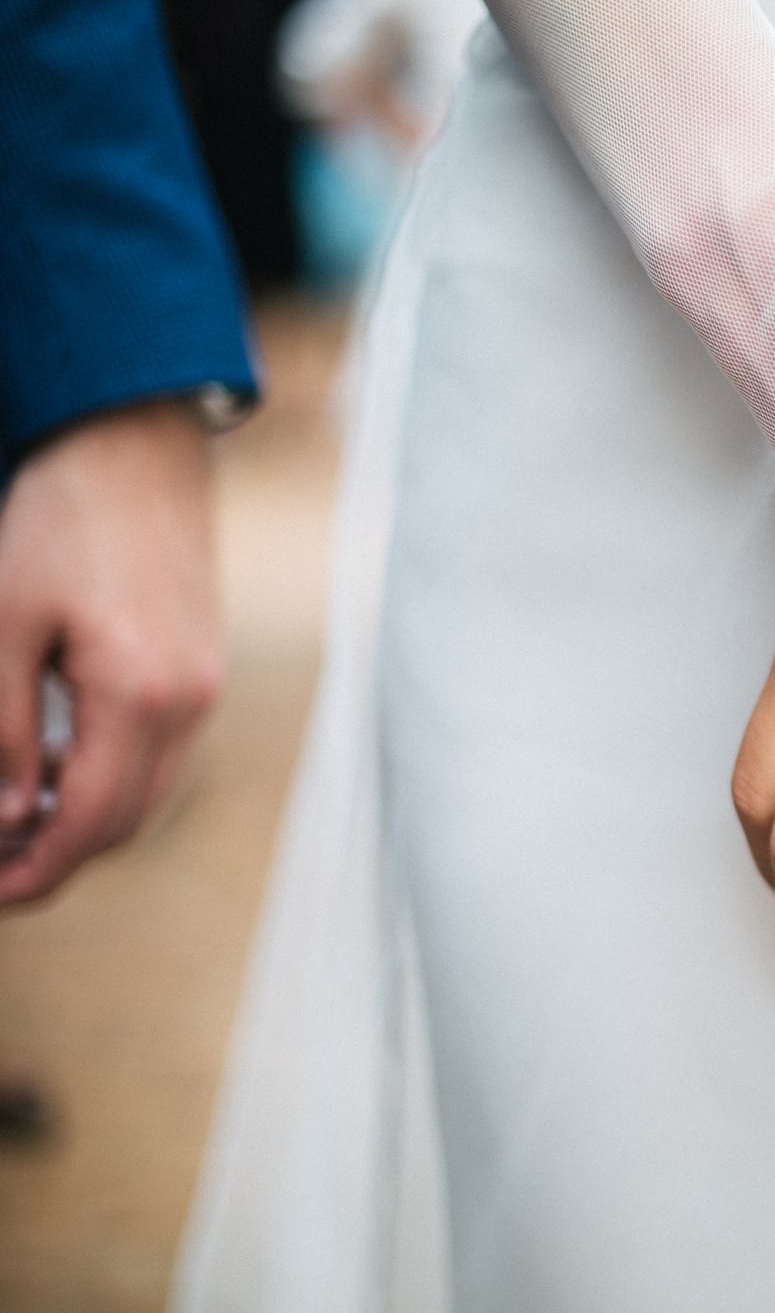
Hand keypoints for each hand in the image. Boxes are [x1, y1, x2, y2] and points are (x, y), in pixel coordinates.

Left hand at [0, 401, 221, 905]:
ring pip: (146, 795)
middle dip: (56, 859)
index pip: (92, 824)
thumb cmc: (59, 525)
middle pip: (126, 824)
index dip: (35, 872)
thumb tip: (5, 821)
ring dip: (84, 823)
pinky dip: (109, 782)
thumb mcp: (4, 625)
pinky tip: (58, 770)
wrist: (135, 451)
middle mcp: (189, 704)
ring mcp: (205, 689)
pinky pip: (159, 757)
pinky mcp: (202, 672)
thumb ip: (4, 730)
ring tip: (12, 823)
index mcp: (142, 695)